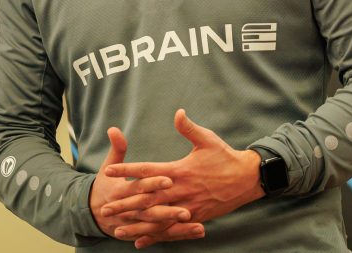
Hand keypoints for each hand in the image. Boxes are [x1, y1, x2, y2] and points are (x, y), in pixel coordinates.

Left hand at [102, 109, 264, 247]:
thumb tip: (177, 112)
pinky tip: (141, 241)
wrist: (246, 179)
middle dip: (125, 203)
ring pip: (157, 217)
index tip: (110, 172)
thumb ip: (189, 128)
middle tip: (104, 208)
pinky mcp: (194, 217)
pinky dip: (155, 235)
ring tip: (116, 227)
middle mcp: (180, 190)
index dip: (128, 170)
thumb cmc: (225, 157)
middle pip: (147, 198)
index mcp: (180, 170)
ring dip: (136, 223)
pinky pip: (171, 228)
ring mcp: (187, 205)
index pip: (148, 171)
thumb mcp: (208, 139)